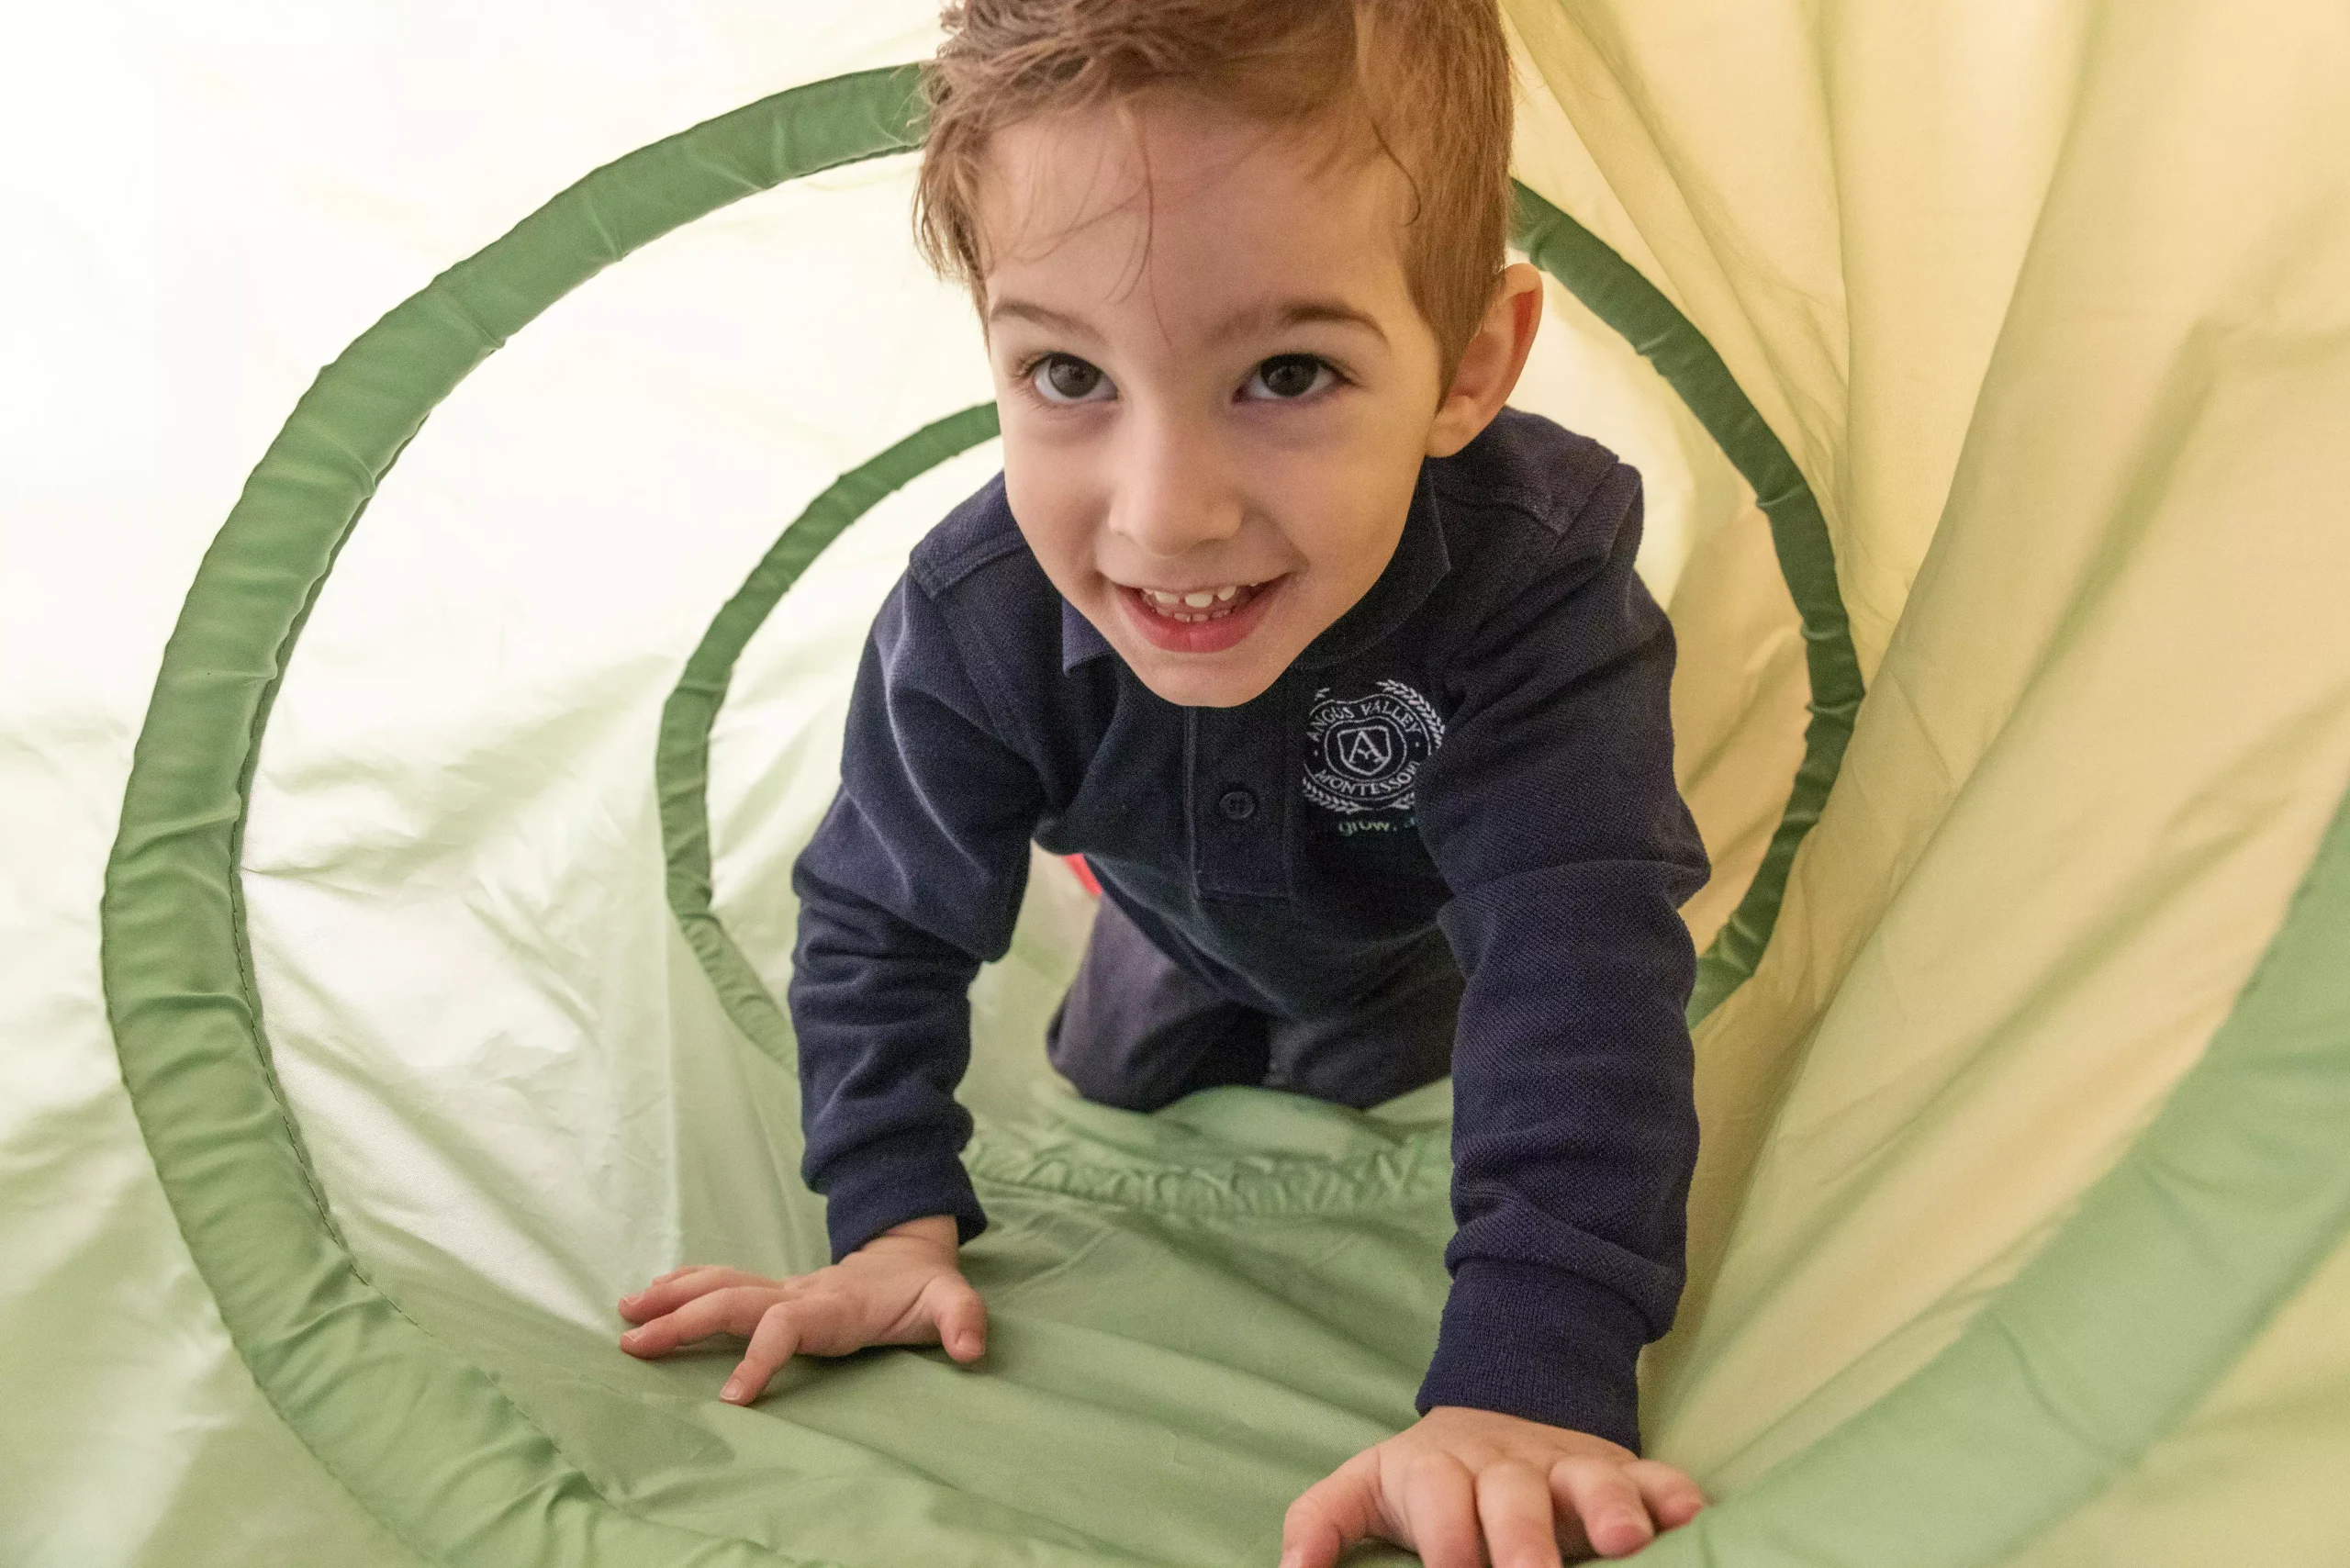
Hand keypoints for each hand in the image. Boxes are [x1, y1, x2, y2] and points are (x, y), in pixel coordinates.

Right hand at [615, 1215, 983, 1403]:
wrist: (909, 1254)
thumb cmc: (925, 1289)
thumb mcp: (953, 1302)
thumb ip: (963, 1321)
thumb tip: (970, 1348)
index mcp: (832, 1305)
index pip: (785, 1326)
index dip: (760, 1358)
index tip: (733, 1399)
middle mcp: (797, 1293)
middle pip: (732, 1302)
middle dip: (683, 1323)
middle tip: (634, 1346)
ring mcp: (780, 1290)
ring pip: (718, 1287)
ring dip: (672, 1301)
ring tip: (627, 1317)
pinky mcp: (771, 1294)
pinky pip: (719, 1285)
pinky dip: (682, 1289)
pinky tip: (649, 1300)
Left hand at [1280, 1406, 1705, 1566]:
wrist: (1494, 1414)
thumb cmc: (1426, 1480)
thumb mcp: (1364, 1488)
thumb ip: (1321, 1523)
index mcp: (1438, 1471)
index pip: (1438, 1505)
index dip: (1446, 1543)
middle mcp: (1505, 1467)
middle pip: (1513, 1497)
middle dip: (1525, 1541)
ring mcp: (1565, 1467)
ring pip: (1589, 1480)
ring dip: (1609, 1508)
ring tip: (1624, 1543)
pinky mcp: (1618, 1470)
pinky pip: (1653, 1474)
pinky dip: (1672, 1493)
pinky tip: (1690, 1516)